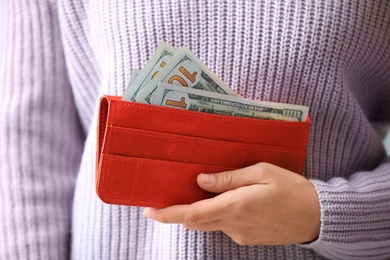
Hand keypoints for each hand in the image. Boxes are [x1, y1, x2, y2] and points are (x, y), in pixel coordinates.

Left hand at [143, 163, 320, 245]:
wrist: (317, 216)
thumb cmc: (292, 189)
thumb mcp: (261, 172)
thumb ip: (229, 178)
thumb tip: (200, 181)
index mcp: (236, 206)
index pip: (192, 214)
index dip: (168, 214)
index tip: (149, 210)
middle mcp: (234, 225)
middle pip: (195, 222)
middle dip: (177, 213)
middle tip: (166, 197)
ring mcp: (240, 235)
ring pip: (208, 224)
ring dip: (197, 213)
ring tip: (196, 195)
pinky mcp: (247, 239)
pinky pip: (223, 227)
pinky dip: (215, 216)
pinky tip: (223, 202)